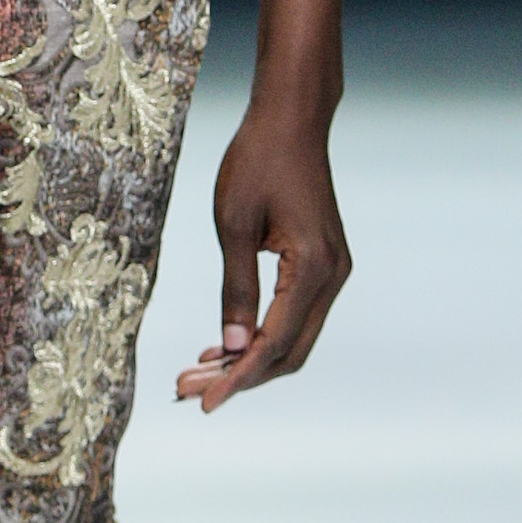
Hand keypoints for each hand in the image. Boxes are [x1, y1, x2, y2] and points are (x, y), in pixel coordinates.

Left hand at [176, 97, 350, 410]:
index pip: (274, 344)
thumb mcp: (234, 225)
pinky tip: (225, 345)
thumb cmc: (257, 161)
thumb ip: (235, 290)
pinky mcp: (324, 265)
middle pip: (289, 353)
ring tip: (197, 371)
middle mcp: (333, 276)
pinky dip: (263, 337)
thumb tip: (232, 347)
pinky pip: (296, 316)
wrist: (291, 120)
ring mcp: (333, 272)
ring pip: (294, 339)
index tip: (202, 402)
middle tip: (188, 390)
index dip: (237, 379)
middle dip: (240, 377)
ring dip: (249, 361)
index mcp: (314, 269)